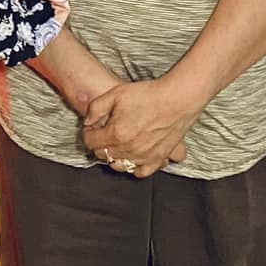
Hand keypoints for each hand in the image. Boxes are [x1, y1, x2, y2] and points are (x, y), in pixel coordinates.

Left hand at [81, 77, 199, 177]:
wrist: (178, 99)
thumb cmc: (149, 95)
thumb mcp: (116, 93)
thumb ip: (96, 108)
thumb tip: (88, 122)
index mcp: (115, 134)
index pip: (90, 142)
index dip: (88, 133)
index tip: (92, 127)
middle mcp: (128, 149)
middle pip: (103, 154)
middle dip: (99, 144)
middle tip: (103, 133)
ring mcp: (143, 156)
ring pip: (119, 165)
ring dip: (114, 156)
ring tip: (117, 144)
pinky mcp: (158, 159)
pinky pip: (141, 172)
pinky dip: (134, 167)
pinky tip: (134, 156)